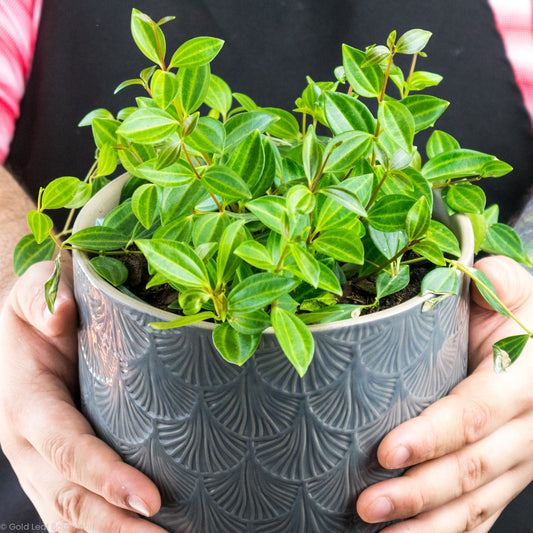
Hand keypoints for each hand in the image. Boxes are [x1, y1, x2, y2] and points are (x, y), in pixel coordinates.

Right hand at [0, 259, 166, 532]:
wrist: (30, 326)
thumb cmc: (41, 305)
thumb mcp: (34, 290)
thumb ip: (42, 296)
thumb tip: (62, 311)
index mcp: (26, 403)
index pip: (67, 447)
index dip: (104, 475)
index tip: (150, 498)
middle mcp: (30, 444)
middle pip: (70, 499)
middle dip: (116, 526)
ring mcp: (41, 464)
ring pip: (69, 519)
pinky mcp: (57, 470)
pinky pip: (73, 516)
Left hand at [356, 256, 532, 532]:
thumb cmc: (522, 316)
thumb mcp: (516, 290)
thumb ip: (497, 281)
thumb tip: (475, 273)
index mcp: (522, 381)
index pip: (474, 414)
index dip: (433, 436)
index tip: (387, 452)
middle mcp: (525, 429)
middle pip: (470, 469)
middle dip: (417, 492)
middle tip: (365, 504)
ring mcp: (519, 461)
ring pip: (476, 504)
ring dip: (428, 526)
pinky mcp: (509, 476)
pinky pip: (483, 514)